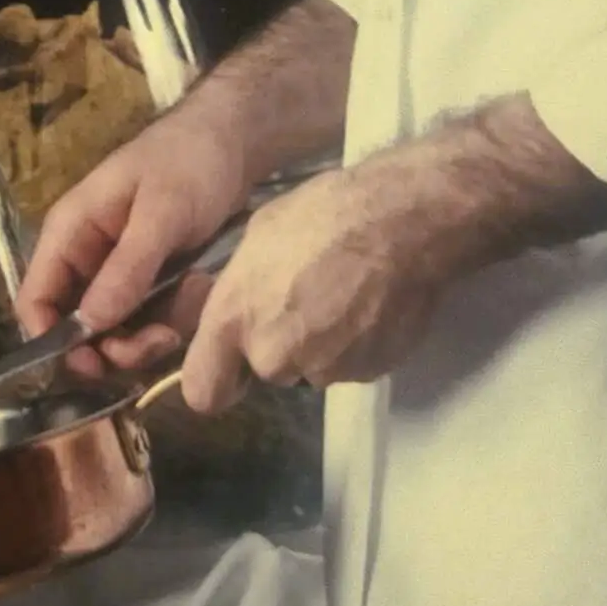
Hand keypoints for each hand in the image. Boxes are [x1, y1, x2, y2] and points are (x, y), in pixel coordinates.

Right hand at [18, 91, 257, 368]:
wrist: (235, 143)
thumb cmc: (189, 162)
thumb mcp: (161, 212)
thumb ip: (126, 268)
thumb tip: (90, 325)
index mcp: (70, 233)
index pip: (35, 299)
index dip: (51, 341)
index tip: (92, 366)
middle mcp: (87, 260)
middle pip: (76, 329)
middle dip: (113, 347)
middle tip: (157, 342)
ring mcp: (120, 274)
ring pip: (117, 333)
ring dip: (148, 338)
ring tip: (184, 316)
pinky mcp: (152, 283)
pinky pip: (151, 321)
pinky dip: (172, 321)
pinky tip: (198, 296)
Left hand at [179, 162, 457, 406]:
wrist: (403, 221)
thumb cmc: (324, 212)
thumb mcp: (259, 236)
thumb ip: (241, 289)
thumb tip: (242, 310)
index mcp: (235, 320)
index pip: (203, 393)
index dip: (216, 379)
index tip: (230, 362)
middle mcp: (273, 357)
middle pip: (265, 371)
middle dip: (278, 344)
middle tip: (302, 299)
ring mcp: (323, 369)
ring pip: (309, 366)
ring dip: (318, 343)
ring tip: (341, 294)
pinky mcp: (367, 373)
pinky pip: (348, 364)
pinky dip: (354, 343)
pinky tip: (367, 303)